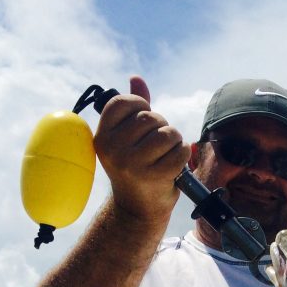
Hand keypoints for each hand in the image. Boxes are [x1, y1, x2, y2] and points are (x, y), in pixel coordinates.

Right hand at [93, 76, 189, 223]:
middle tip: (159, 143)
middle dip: (163, 125)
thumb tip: (136, 79)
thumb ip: (133, 109)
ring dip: (175, 140)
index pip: (124, 103)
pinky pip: (180, 151)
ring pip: (168, 133)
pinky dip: (183, 154)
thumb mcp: (127, 138)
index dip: (142, 105)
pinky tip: (176, 163)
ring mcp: (132, 164)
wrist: (138, 208)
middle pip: (150, 117)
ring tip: (168, 151)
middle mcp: (113, 149)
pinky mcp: (153, 176)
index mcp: (102, 136)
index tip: (145, 120)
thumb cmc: (135, 167)